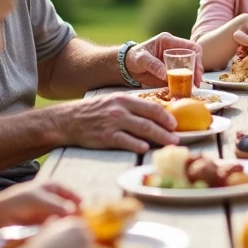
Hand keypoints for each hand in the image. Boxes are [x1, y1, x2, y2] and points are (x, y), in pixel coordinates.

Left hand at [0, 181, 80, 228]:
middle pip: (68, 205)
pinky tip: (62, 233)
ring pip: (62, 216)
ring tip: (72, 229)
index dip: (78, 201)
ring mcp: (48, 210)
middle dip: (74, 213)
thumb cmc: (20, 201)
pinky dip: (60, 227)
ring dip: (67, 222)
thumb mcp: (40, 200)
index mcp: (53, 186)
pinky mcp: (43, 222)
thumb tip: (75, 213)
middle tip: (81, 223)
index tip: (85, 210)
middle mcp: (52, 197)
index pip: (70, 193)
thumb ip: (58, 206)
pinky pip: (55, 224)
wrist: (1, 215)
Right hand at [54, 93, 179, 152]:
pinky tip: (146, 148)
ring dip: (160, 137)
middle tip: (178, 137)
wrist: (69, 120)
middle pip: (150, 119)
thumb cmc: (94, 112)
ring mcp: (113, 122)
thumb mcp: (113, 103)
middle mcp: (120, 109)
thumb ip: (132, 108)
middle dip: (167, 129)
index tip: (176, 124)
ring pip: (143, 130)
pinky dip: (137, 145)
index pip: (152, 106)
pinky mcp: (106, 136)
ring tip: (169, 143)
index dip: (166, 116)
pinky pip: (126, 141)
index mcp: (125, 99)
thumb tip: (155, 116)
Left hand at [125, 33, 202, 85]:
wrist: (126, 67)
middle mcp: (174, 51)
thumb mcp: (141, 58)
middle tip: (197, 82)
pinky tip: (185, 90)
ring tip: (192, 88)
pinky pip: (182, 78)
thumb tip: (165, 75)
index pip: (191, 46)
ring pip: (189, 69)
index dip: (197, 58)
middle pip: (193, 58)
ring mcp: (174, 62)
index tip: (196, 70)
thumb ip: (153, 64)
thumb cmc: (133, 57)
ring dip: (193, 78)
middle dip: (198, 70)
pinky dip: (184, 84)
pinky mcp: (171, 72)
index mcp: (169, 42)